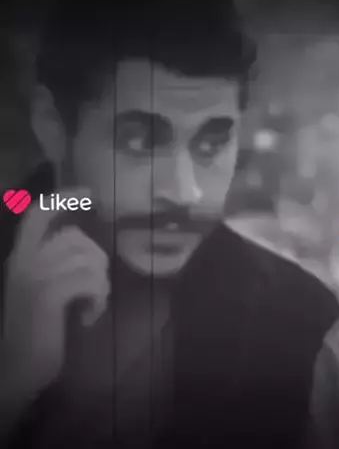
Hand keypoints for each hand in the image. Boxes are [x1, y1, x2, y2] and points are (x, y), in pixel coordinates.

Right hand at [0, 188, 109, 409]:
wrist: (15, 368)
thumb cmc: (34, 331)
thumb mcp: (42, 290)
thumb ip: (55, 264)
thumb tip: (85, 245)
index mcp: (20, 258)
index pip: (37, 215)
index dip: (63, 199)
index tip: (88, 193)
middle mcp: (24, 262)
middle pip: (76, 238)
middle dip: (97, 260)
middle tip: (94, 288)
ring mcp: (35, 277)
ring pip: (87, 259)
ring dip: (100, 283)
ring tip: (92, 304)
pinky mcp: (48, 296)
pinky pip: (90, 281)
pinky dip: (98, 300)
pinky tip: (88, 317)